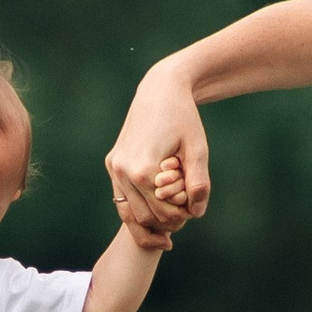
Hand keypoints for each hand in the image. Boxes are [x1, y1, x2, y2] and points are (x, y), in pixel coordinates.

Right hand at [108, 64, 208, 233]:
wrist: (160, 91)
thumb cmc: (184, 118)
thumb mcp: (198, 149)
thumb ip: (199, 183)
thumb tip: (197, 213)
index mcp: (143, 169)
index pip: (164, 212)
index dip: (183, 216)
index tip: (195, 209)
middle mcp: (123, 171)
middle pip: (146, 217)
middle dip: (167, 220)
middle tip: (185, 215)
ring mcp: (114, 168)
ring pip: (129, 213)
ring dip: (150, 219)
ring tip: (171, 217)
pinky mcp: (112, 163)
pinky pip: (122, 198)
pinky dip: (138, 207)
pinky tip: (156, 206)